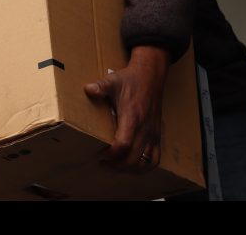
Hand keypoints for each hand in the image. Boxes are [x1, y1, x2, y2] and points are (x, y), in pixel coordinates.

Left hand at [84, 45, 169, 171]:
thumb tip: (88, 89)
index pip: (123, 144)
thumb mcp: (113, 81)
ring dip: (129, 169)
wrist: (150, 77)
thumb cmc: (130, 80)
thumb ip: (101, 86)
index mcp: (132, 117)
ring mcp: (153, 134)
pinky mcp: (157, 136)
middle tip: (102, 163)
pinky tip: (132, 167)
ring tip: (114, 167)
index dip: (111, 154)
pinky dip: (144, 167)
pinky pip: (155, 159)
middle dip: (116, 165)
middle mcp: (145, 129)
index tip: (99, 154)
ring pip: (145, 163)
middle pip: (133, 159)